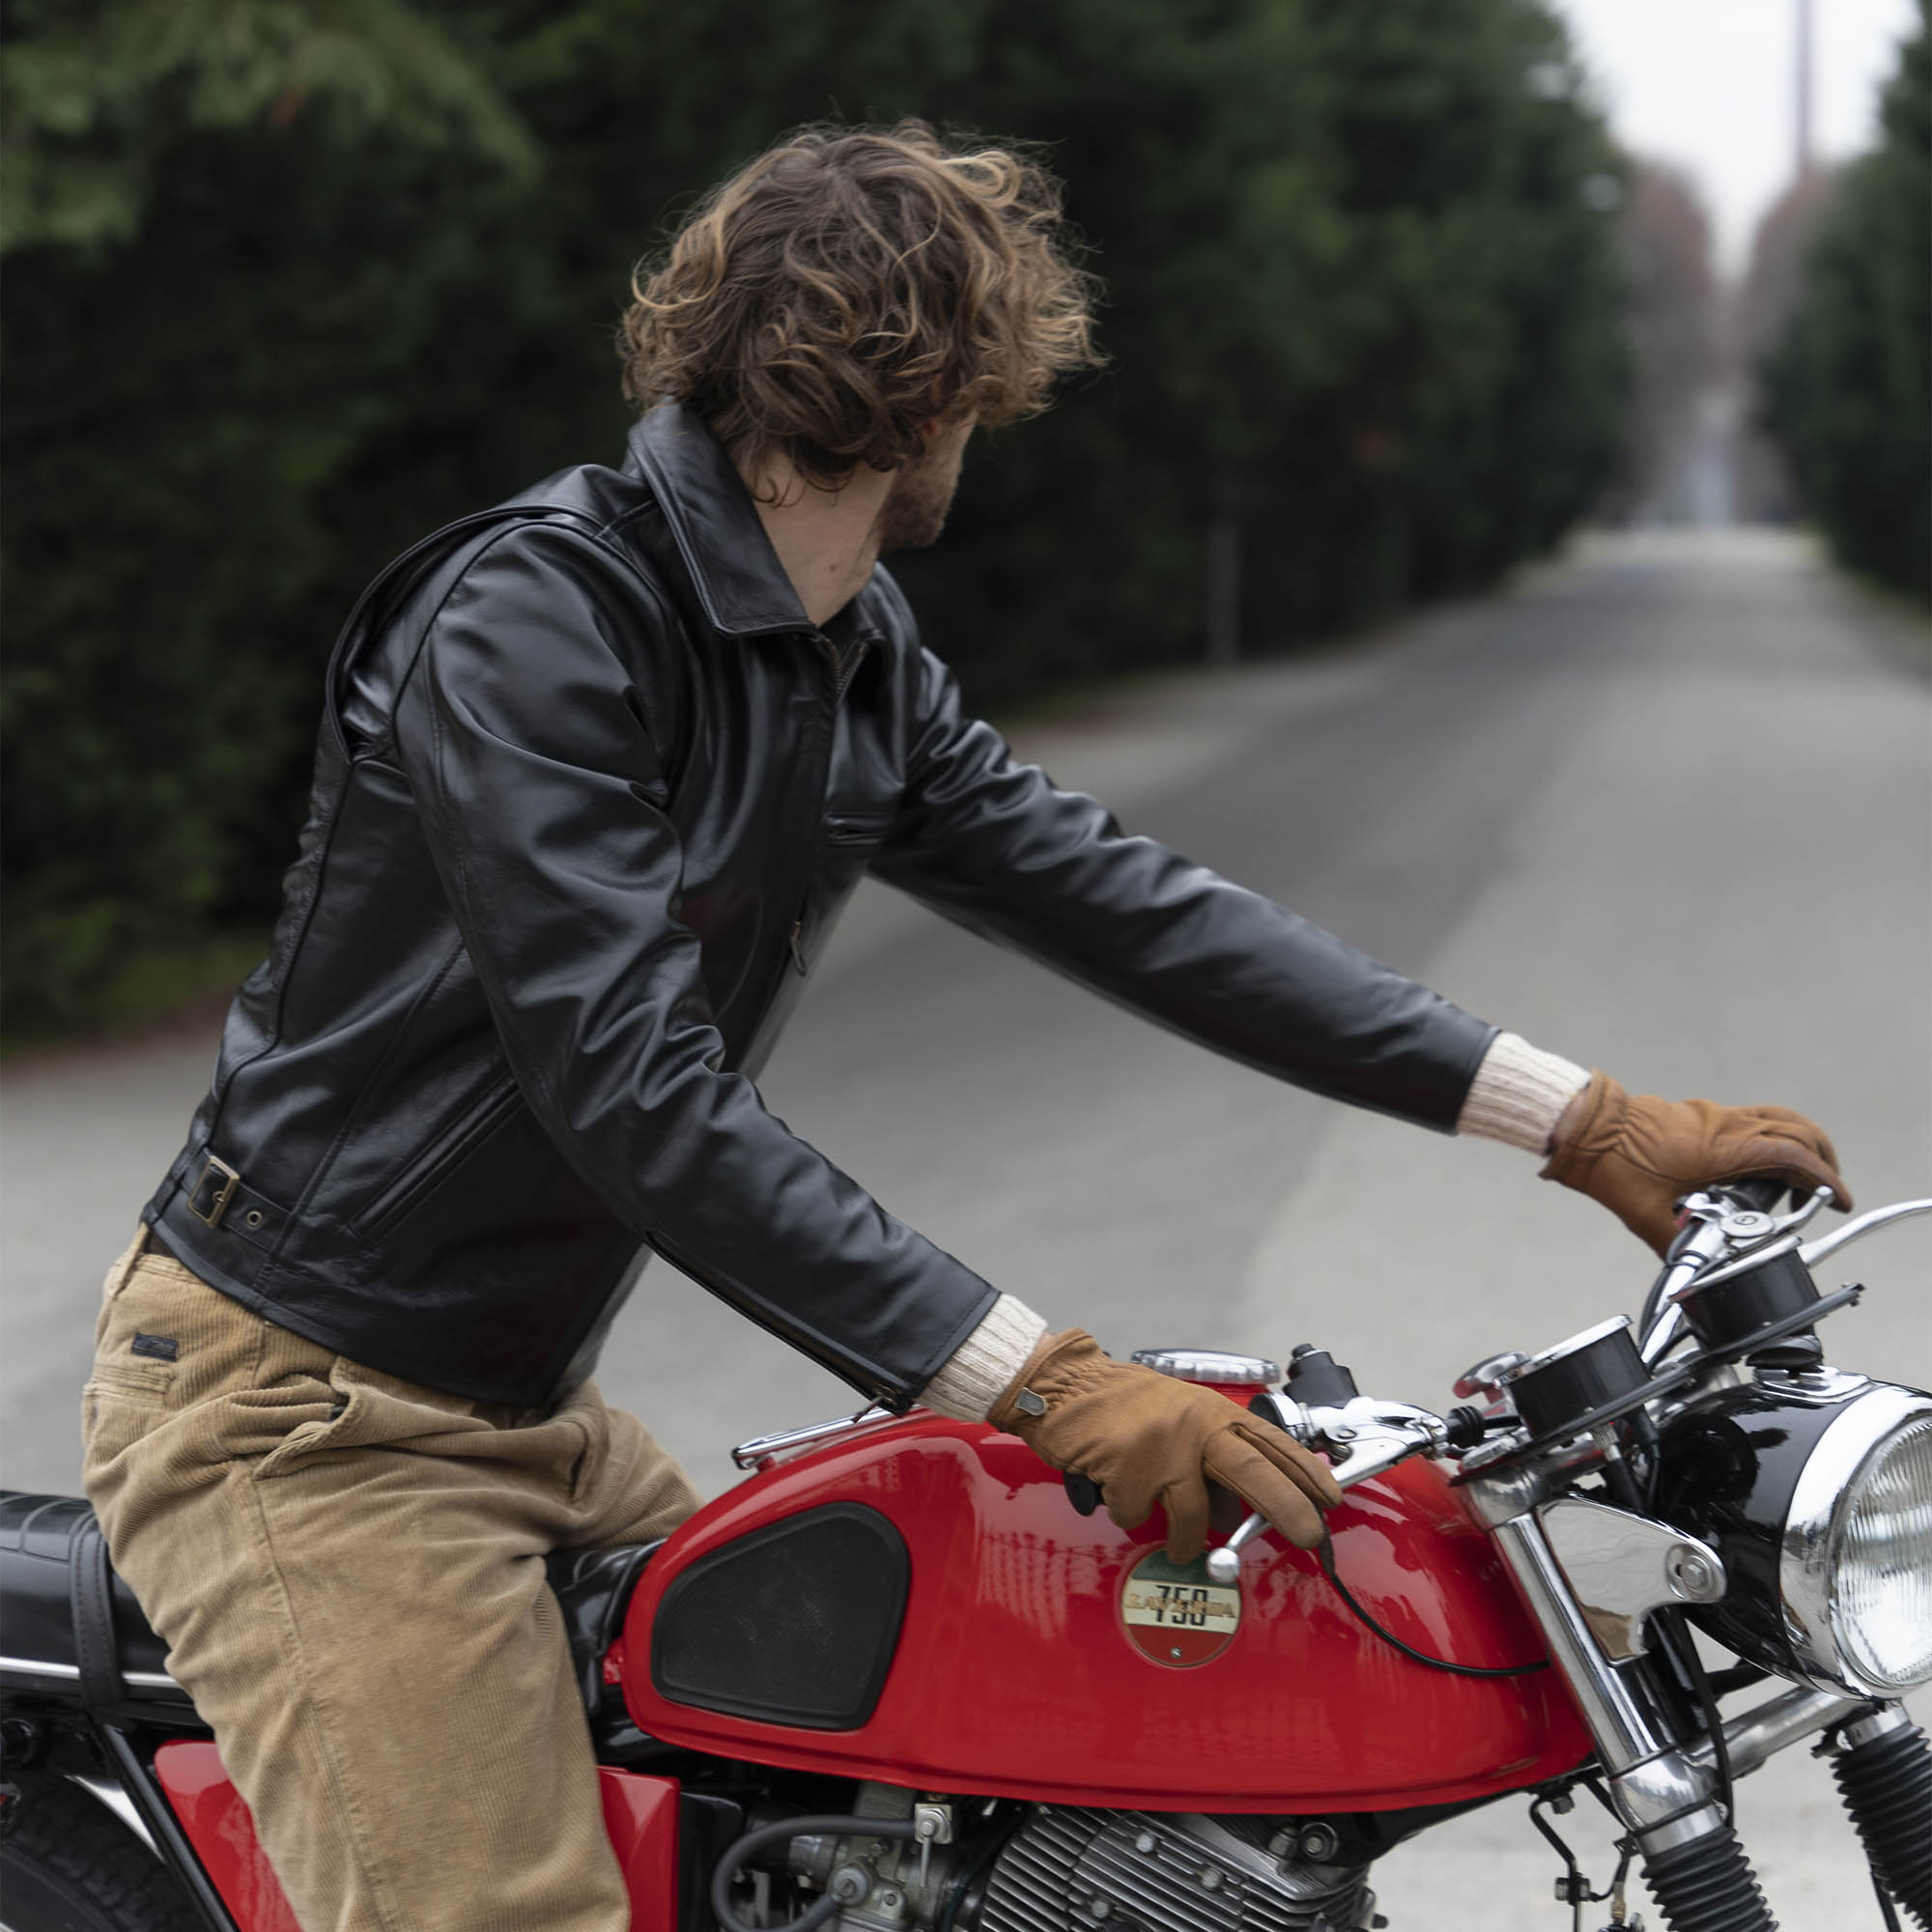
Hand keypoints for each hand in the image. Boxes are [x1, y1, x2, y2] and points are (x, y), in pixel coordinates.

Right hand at [988, 1329, 1340, 1563]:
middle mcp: (1194, 1424)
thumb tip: (1240, 1509)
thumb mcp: (1177, 1419)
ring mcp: (1163, 1446)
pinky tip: (1116, 1489)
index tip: (1332, 1498)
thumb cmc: (1120, 1405)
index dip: (1305, 1473)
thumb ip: (1211, 1455)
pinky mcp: (1130, 1468)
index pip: (1270, 1442)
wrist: (1062, 1385)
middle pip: (1254, 1473)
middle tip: (1310, 1538)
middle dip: (1288, 1510)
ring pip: (1193, 1514)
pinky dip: (1127, 1513)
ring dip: (1184, 1539)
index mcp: (1210, 1411)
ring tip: (1177, 1543)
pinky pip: (1139, 1516)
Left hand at [1543, 1070, 1851, 1252]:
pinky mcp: (1700, 1114)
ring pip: (1777, 1118)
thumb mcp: (1647, 1217)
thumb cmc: (1612, 1165)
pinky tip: (1758, 1167)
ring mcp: (1713, 1115)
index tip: (1838, 1199)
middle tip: (1822, 1193)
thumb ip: (1675, 1247)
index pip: (1792, 1155)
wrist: (1584, 1129)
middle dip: (1821, 1160)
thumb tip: (1690, 1273)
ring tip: (1797, 1180)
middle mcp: (1724, 1125)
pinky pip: (1752, 1118)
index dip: (1824, 1177)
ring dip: (1798, 1144)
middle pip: (1797, 1130)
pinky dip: (1771, 1137)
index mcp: (1722, 1149)